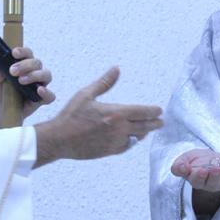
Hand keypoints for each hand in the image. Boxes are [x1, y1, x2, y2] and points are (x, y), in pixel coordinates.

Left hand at [0, 46, 55, 125]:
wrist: (0, 107)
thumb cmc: (0, 88)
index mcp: (24, 63)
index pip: (28, 53)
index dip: (23, 51)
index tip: (14, 53)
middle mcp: (35, 71)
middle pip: (37, 63)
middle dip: (25, 65)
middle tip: (12, 71)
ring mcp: (40, 85)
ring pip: (46, 75)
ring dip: (35, 75)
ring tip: (21, 81)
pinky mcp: (42, 99)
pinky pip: (50, 95)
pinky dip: (46, 92)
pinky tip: (39, 90)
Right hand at [34, 66, 162, 164]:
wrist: (59, 139)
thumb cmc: (71, 115)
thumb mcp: (86, 94)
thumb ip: (104, 83)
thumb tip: (116, 69)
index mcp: (116, 113)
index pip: (143, 112)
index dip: (153, 111)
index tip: (159, 111)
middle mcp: (119, 129)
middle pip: (144, 126)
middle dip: (154, 123)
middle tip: (160, 121)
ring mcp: (115, 142)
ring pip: (137, 137)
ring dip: (144, 132)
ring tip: (148, 129)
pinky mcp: (109, 151)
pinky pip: (127, 146)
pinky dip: (132, 141)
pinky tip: (133, 138)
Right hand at [170, 148, 219, 216]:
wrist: (216, 158)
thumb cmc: (199, 160)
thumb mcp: (186, 159)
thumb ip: (179, 165)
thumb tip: (182, 167)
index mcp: (196, 180)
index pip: (196, 181)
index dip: (199, 176)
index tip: (201, 170)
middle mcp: (209, 185)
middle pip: (211, 183)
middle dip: (213, 175)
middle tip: (214, 168)